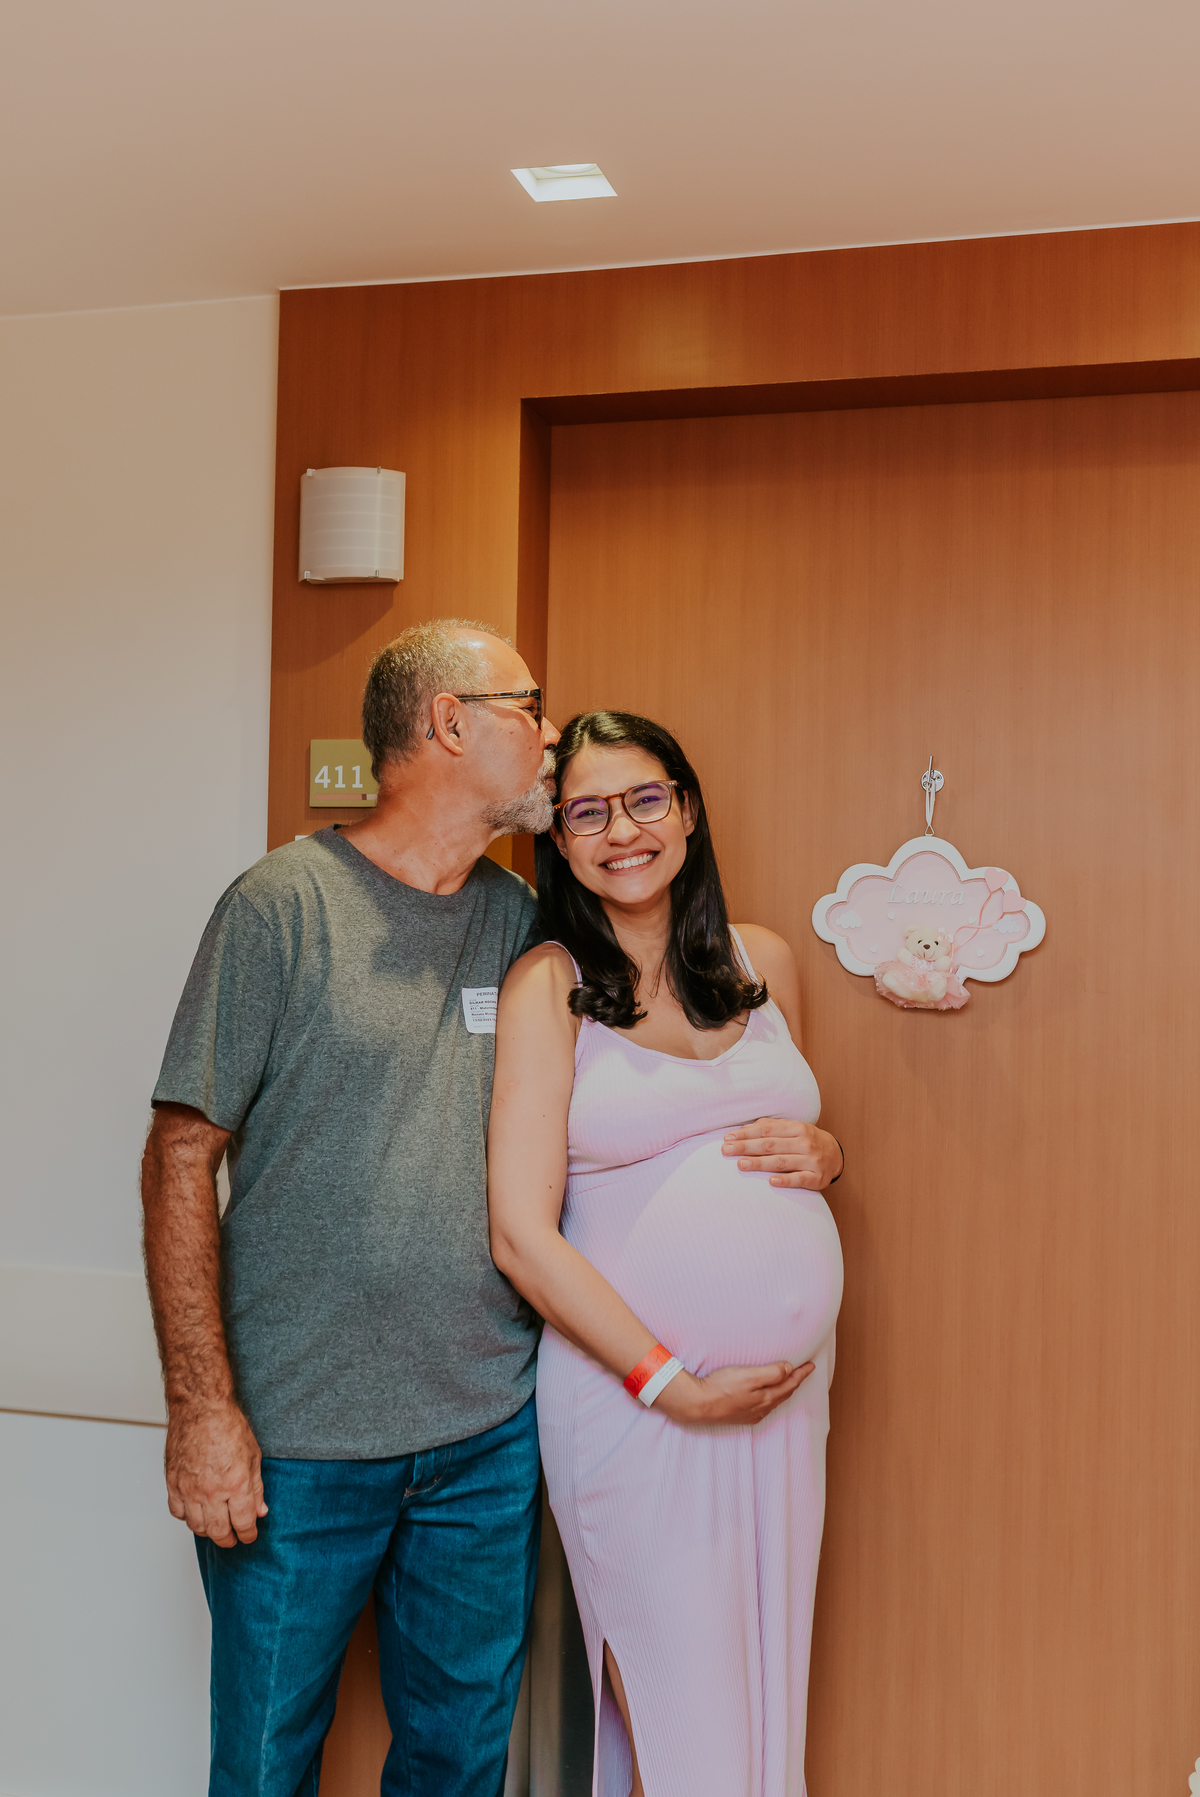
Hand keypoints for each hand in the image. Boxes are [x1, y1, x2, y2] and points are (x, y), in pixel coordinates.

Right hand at [164, 1399, 267, 1546]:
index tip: (249, 1535)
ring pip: (197, 1526)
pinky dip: (187, 1517)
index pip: (243, 1523)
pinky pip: (178, 1512)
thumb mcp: (253, 1455)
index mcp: (236, 1484)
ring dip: (208, 1531)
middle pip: (219, 1531)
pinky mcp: (173, 1483)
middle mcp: (211, 1491)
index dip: (248, 1534)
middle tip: (233, 1539)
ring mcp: (189, 1489)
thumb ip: (256, 1487)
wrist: (200, 1407)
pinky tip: (196, 1512)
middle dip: (229, 1540)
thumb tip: (259, 1511)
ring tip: (216, 1527)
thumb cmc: (227, 1424)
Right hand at [655, 1359, 813, 1425]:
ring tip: (790, 1381)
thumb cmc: (722, 1387)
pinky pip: (763, 1406)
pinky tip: (768, 1396)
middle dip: (796, 1382)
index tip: (811, 1365)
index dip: (801, 1374)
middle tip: (804, 1371)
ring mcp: (751, 1413)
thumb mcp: (749, 1375)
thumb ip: (772, 1373)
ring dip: (784, 1390)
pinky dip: (771, 1397)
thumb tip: (789, 1369)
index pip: (790, 1384)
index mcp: (767, 1397)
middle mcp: (762, 1408)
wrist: (698, 1405)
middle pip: (784, 1393)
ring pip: (774, 1401)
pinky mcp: (740, 1415)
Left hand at [721, 1117, 843, 1188]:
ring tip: (740, 1164)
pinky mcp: (817, 1178)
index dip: (746, 1134)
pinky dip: (786, 1180)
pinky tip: (771, 1182)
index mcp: (797, 1128)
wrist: (836, 1155)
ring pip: (782, 1162)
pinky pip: (799, 1179)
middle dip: (747, 1147)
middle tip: (727, 1150)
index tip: (728, 1138)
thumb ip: (771, 1127)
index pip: (767, 1130)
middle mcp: (805, 1142)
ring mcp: (812, 1160)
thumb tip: (744, 1128)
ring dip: (760, 1163)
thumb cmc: (807, 1141)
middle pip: (771, 1145)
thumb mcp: (793, 1129)